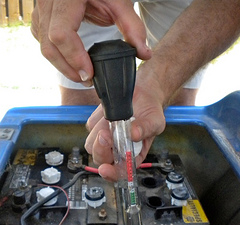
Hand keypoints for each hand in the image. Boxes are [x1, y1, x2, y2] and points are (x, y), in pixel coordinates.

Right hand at [31, 0, 150, 83]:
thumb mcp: (119, 2)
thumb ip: (132, 28)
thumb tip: (144, 54)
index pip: (61, 34)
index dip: (74, 58)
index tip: (89, 75)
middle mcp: (48, 3)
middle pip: (49, 46)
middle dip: (68, 69)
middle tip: (88, 80)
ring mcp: (41, 10)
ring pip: (44, 47)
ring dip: (62, 66)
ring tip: (82, 75)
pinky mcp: (40, 17)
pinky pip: (42, 42)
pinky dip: (57, 56)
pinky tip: (71, 62)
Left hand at [85, 62, 165, 180]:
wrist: (143, 94)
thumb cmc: (150, 112)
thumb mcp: (155, 121)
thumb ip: (146, 129)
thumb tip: (134, 134)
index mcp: (132, 156)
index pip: (119, 172)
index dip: (111, 173)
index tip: (106, 169)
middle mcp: (116, 150)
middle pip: (100, 159)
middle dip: (101, 149)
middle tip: (106, 134)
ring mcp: (105, 139)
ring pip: (91, 144)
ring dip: (99, 132)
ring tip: (114, 119)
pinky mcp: (96, 125)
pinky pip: (90, 126)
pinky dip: (98, 120)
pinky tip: (111, 113)